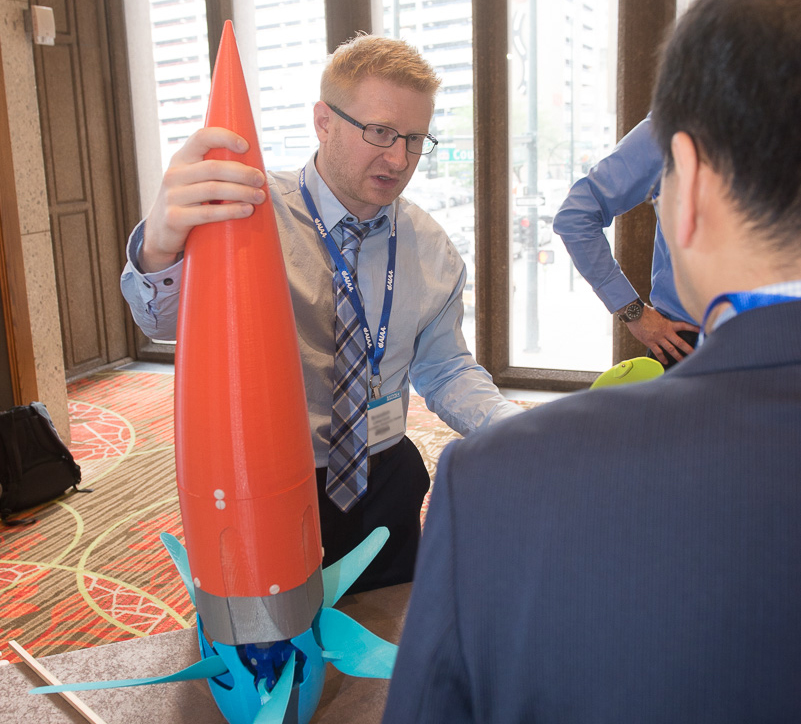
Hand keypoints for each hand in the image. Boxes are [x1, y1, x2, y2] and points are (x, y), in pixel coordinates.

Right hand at [140, 127, 266, 271]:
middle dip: (242, 172)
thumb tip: (254, 168)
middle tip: (260, 180)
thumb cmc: (188, 204)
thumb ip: (213, 172)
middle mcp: (174, 174)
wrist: (160, 234)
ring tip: (260, 196)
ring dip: (242, 192)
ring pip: (213, 189)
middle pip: (213, 167)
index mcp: (181, 159)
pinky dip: (231, 211)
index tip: (246, 146)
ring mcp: (172, 196)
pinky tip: (247, 210)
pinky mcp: (174, 218)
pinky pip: (208, 213)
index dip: (224, 137)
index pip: (201, 138)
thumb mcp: (192, 181)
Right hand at [624, 305, 699, 364]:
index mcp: (669, 324)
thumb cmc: (645, 312)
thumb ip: (665, 318)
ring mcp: (658, 338)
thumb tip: (668, 318)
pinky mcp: (650, 342)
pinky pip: (658, 352)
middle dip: (689, 349)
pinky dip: (662, 358)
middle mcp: (665, 332)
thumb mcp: (659, 313)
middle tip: (696, 354)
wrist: (634, 314)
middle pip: (680, 342)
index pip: (685, 325)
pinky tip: (665, 362)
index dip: (694, 328)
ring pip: (671, 349)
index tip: (702, 330)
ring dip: (678, 356)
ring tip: (683, 361)